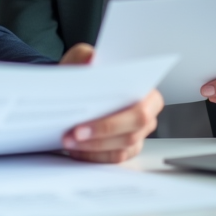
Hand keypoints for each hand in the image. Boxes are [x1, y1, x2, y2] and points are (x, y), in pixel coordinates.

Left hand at [58, 43, 163, 162]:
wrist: (74, 91)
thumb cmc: (83, 75)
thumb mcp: (79, 60)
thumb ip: (84, 56)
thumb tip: (91, 58)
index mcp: (144, 89)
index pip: (141, 106)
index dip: (117, 114)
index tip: (92, 113)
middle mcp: (146, 113)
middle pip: (133, 129)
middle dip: (103, 131)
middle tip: (75, 132)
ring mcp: (137, 133)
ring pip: (122, 147)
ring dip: (94, 146)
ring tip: (69, 141)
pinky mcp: (125, 149)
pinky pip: (114, 159)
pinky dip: (94, 156)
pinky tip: (77, 149)